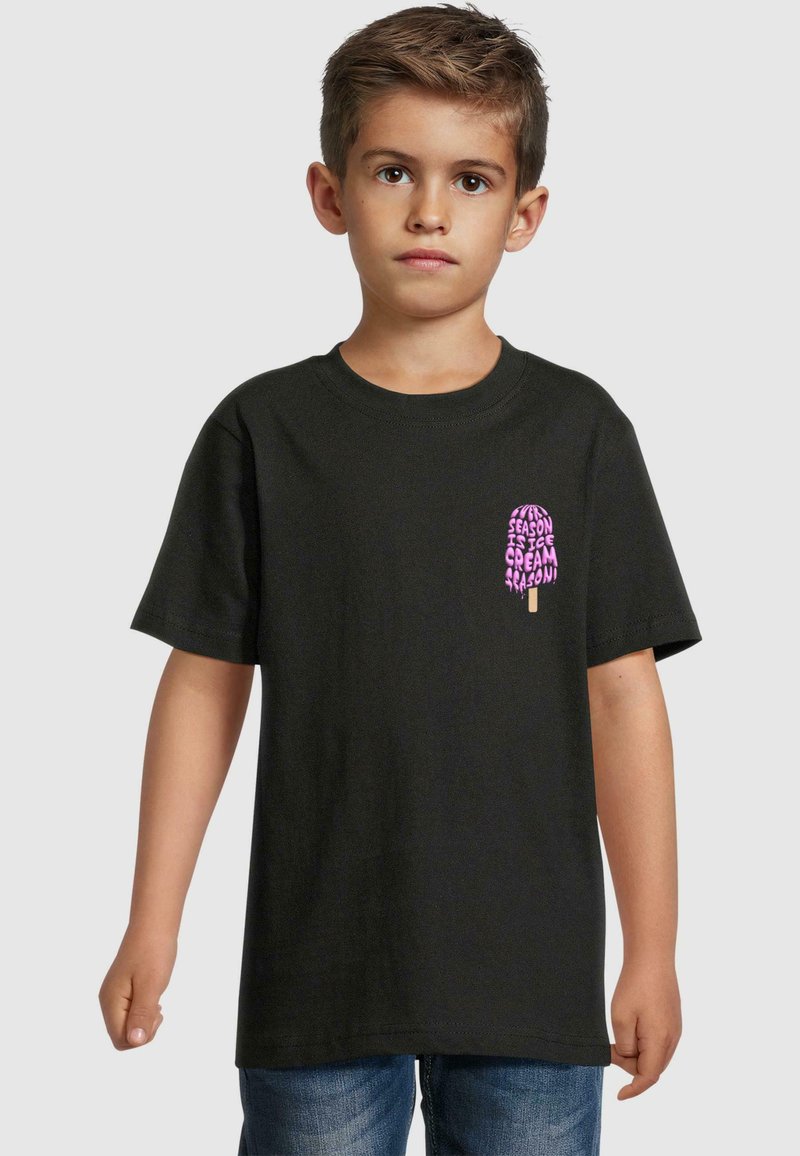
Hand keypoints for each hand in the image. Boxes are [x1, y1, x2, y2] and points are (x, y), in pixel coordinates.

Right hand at [98, 925, 176, 1050]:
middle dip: (142, 1031)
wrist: (154, 924)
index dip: (140, 1037)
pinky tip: (153, 1000)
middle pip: (122, 1036)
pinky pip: (131, 1014)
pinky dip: (144, 1012)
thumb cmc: (153, 952)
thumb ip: (142, 1014)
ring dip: (144, 1021)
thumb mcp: (151, 985)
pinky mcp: (124, 990)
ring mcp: (115, 995)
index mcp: (110, 1001)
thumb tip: (135, 1042)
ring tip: (156, 1002)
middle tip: (158, 1008)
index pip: (120, 1040)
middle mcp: (108, 1001)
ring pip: (127, 1026)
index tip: (155, 1014)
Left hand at [609, 956, 681, 1099]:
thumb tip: (629, 1059)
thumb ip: (625, 1047)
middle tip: (610, 1049)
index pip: (648, 1076)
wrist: (652, 956)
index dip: (634, 1089)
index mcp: (661, 1041)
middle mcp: (673, 1038)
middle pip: (652, 1067)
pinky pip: (660, 1042)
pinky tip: (631, 1029)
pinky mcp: (673, 1019)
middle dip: (631, 1066)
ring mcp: (675, 1028)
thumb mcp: (620, 1018)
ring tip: (618, 1036)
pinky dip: (645, 1044)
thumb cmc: (635, 985)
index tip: (619, 1096)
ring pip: (656, 1055)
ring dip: (637, 1054)